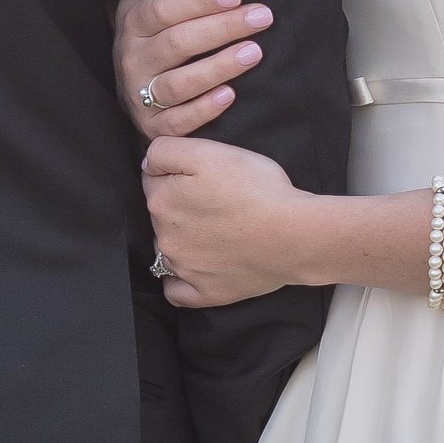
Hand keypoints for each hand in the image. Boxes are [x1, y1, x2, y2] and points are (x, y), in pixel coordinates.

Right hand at [114, 0, 273, 138]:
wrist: (128, 99)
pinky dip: (204, 109)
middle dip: (222, 28)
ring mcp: (142, 97)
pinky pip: (178, 121)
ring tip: (254, 52)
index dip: (198, 1)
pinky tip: (231, 95)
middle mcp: (134, 62)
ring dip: (219, 67)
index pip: (163, 11)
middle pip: (178, 43)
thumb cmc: (144, 46)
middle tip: (261, 17)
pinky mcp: (154, 128)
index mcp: (132, 29)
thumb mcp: (135, 11)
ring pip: (180, 83)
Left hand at [143, 135, 317, 307]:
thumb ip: (166, 150)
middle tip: (216, 198)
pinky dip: (180, 280)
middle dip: (180, 204)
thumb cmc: (258, 191)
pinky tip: (195, 268)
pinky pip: (177, 291)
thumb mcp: (209, 151)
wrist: (295, 235)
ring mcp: (184, 268)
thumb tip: (148, 163)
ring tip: (217, 229)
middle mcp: (165, 238)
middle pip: (161, 214)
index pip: (153, 179)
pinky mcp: (205, 292)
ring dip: (183, 238)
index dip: (178, 171)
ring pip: (169, 248)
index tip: (203, 173)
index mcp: (162, 201)